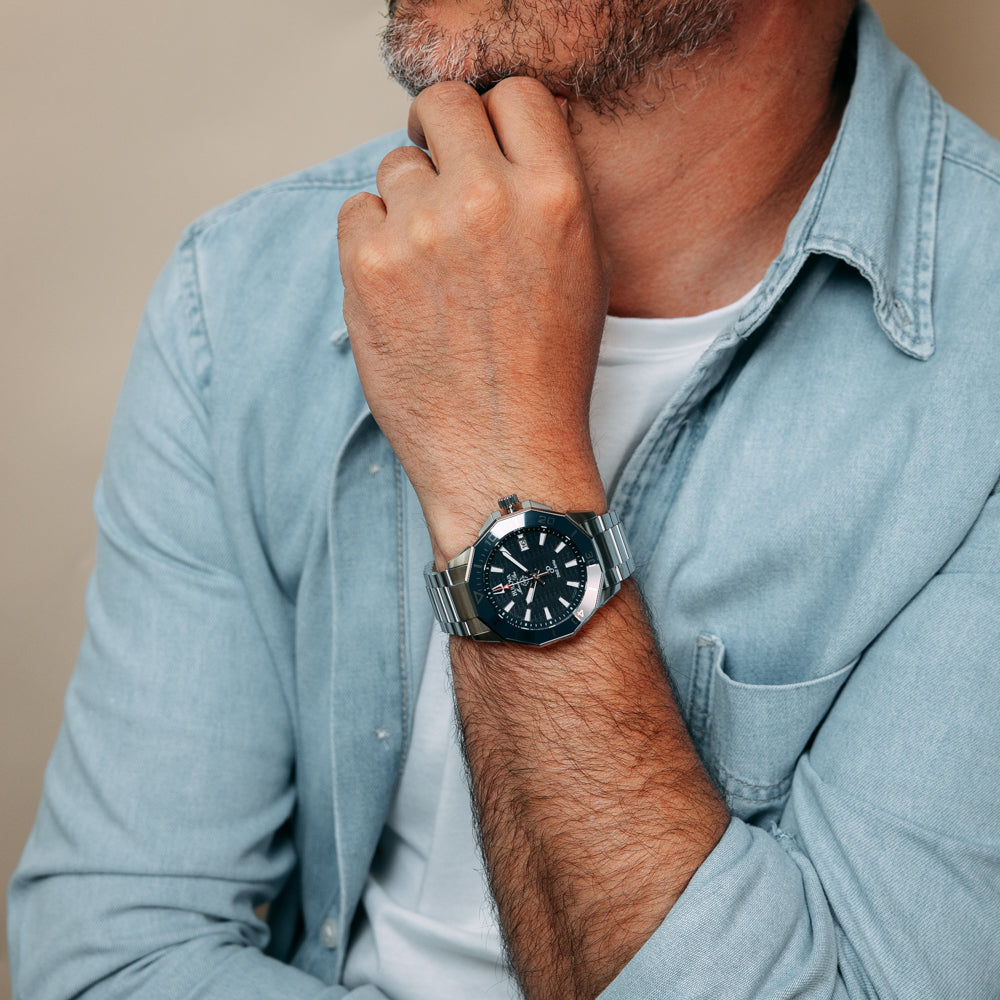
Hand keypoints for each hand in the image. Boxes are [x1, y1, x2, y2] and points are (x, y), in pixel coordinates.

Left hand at [337, 78, 609, 563]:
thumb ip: (550, 194)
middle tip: (441, 178)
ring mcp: (420, 232)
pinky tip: (401, 288)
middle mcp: (486, 200)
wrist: (503, 456)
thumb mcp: (585, 272)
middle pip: (442, 106)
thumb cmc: (549, 373)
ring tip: (431, 266)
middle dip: (441, 135)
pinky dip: (373, 239)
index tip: (484, 147)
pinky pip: (356, 211)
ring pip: (396, 165)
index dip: (496, 119)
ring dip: (410, 200)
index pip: (513, 94)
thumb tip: (506, 142)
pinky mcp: (366, 267)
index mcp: (555, 195)